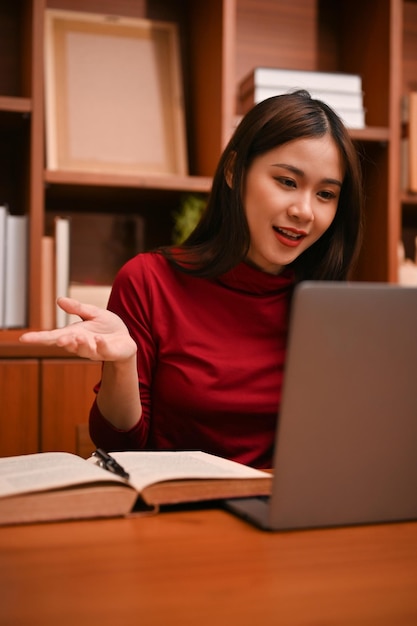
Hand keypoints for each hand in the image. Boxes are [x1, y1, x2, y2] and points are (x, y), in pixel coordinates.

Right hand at [19, 297, 136, 361]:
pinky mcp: (109, 353)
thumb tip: (59, 300)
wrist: (126, 340)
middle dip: (62, 342)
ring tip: (77, 338)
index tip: (23, 339)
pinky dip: (100, 346)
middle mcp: (81, 344)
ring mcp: (94, 350)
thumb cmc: (107, 327)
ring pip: (83, 350)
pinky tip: (98, 340)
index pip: (52, 336)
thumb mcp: (93, 313)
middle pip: (67, 344)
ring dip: (79, 345)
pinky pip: (103, 350)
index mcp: (74, 334)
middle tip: (58, 339)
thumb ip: (78, 308)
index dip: (38, 338)